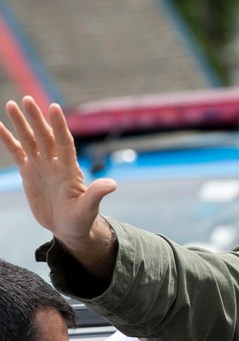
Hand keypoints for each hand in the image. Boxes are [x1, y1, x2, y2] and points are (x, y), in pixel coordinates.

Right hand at [0, 96, 115, 247]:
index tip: (54, 107)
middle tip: (26, 99)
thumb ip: (96, 195)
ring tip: (12, 104)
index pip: (64, 142)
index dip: (59, 126)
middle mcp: (55, 163)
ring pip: (30, 140)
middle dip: (36, 119)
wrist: (68, 227)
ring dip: (21, 123)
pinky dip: (8, 140)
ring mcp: (42, 166)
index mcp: (70, 169)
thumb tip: (112, 184)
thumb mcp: (88, 209)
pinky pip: (17, 152)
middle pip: (44, 136)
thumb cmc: (81, 219)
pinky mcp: (30, 173)